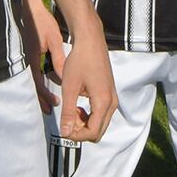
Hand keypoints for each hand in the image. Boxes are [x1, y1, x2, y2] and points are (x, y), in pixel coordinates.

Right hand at [17, 0, 64, 113]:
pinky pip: (36, 71)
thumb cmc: (42, 23)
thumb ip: (58, 57)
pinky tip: (50, 82)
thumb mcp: (53, 39)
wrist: (31, 9)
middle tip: (50, 110)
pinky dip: (42, 80)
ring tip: (50, 102)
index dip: (45, 96)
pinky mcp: (32, 54)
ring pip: (35, 80)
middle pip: (34, 85)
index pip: (38, 83)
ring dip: (41, 91)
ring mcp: (29, 58)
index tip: (54, 105)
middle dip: (42, 98)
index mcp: (33, 59)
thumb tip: (64, 74)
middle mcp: (29, 61)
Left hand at [56, 21, 116, 142]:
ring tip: (70, 110)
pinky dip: (89, 115)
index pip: (92, 132)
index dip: (76, 136)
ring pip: (100, 123)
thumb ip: (68, 112)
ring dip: (84, 123)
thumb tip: (65, 133)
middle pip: (98, 131)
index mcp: (103, 102)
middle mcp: (112, 102)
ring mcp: (112, 97)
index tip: (63, 129)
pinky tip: (77, 104)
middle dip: (81, 131)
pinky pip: (101, 113)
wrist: (91, 40)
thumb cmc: (79, 61)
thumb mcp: (69, 88)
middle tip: (66, 120)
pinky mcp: (109, 93)